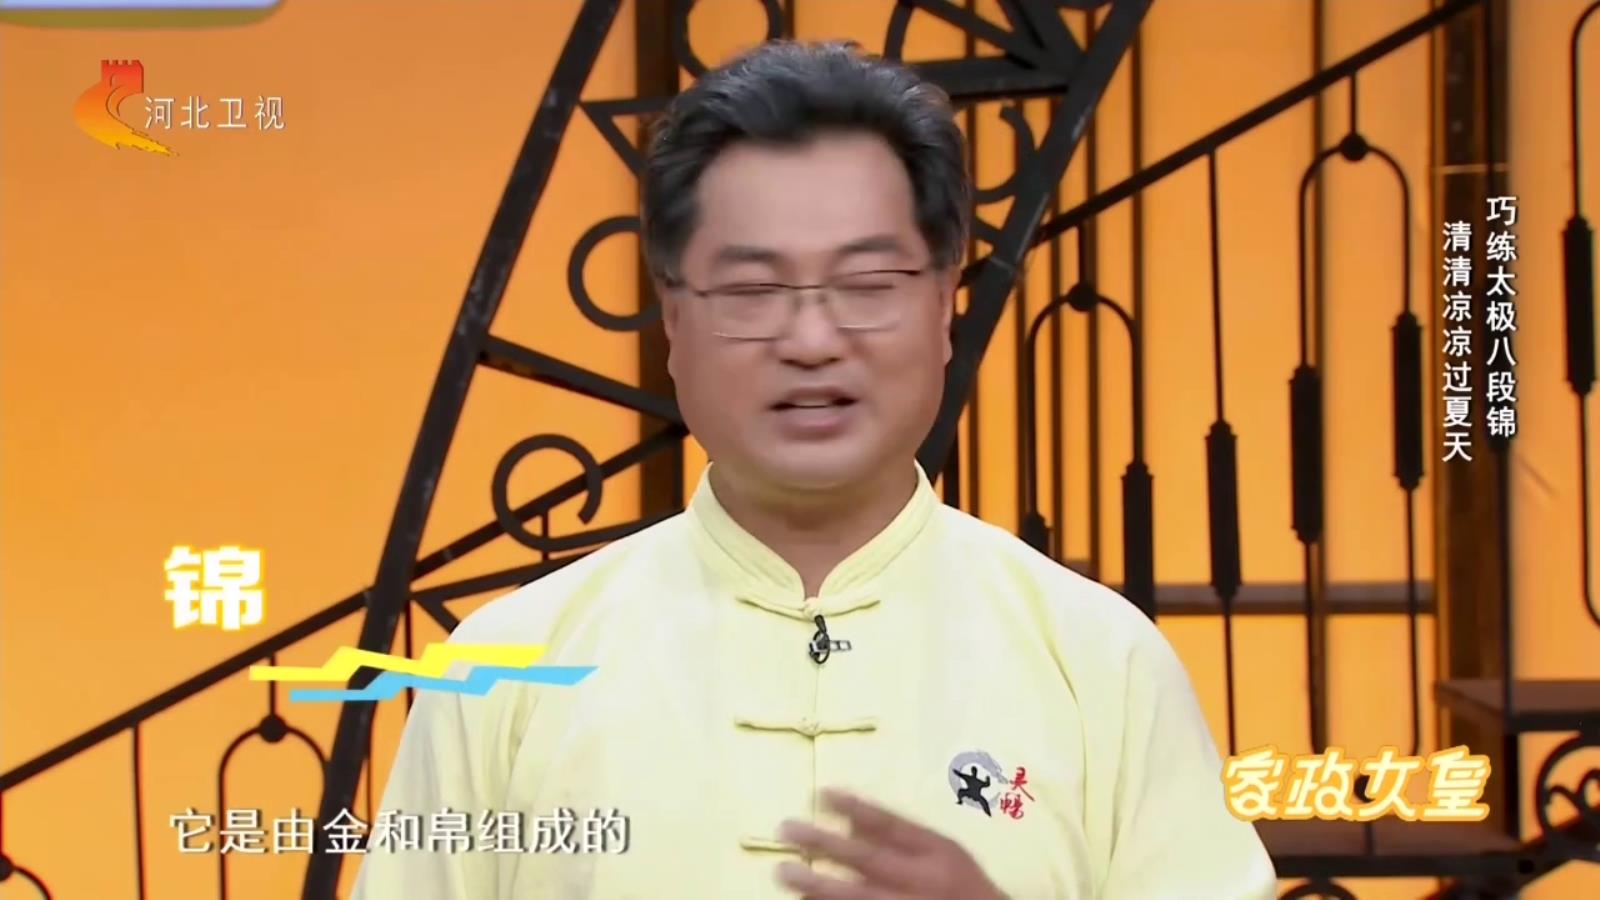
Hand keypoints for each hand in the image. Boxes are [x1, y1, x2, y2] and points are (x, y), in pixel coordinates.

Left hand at [773, 788, 1006, 899]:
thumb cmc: (962, 885)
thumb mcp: (942, 850)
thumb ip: (901, 834)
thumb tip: (850, 815)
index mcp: (936, 852)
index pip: (892, 824)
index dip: (856, 807)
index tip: (821, 793)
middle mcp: (922, 881)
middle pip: (868, 860)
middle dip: (825, 845)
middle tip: (786, 831)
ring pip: (858, 898)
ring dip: (818, 887)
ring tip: (784, 873)